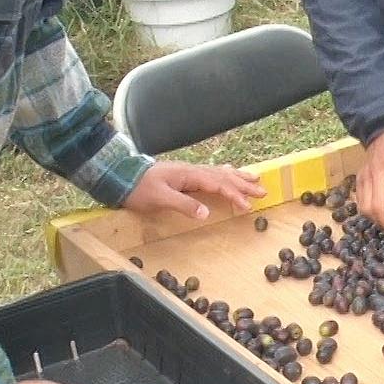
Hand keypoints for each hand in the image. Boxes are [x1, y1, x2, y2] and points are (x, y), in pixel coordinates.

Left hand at [122, 161, 263, 220]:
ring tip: (254, 178)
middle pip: (224, 176)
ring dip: (238, 177)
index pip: (219, 185)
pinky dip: (224, 173)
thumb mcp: (160, 199)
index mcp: (190, 175)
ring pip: (219, 172)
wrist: (120, 176)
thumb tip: (207, 213)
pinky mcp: (184, 174)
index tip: (249, 206)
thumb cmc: (139, 189)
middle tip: (263, 191)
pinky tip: (227, 171)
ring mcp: (189, 171)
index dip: (235, 195)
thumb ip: (184, 205)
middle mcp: (193, 170)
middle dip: (244, 184)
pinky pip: (211, 172)